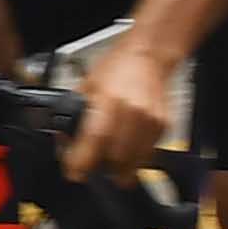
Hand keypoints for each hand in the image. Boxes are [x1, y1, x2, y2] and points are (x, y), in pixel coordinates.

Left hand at [65, 38, 176, 182]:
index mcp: (108, 99)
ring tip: (110, 159)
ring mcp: (151, 120)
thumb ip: (73, 115)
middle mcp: (132, 111)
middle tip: (92, 165)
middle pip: (116, 158)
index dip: (82, 162)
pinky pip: (148, 153)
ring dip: (120, 168)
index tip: (74, 173)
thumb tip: (64, 142)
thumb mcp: (86, 87)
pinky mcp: (164, 126)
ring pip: (134, 162)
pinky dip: (135, 156)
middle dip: (101, 168)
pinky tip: (127, 145)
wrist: (147, 55)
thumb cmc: (115, 68)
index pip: (94, 139)